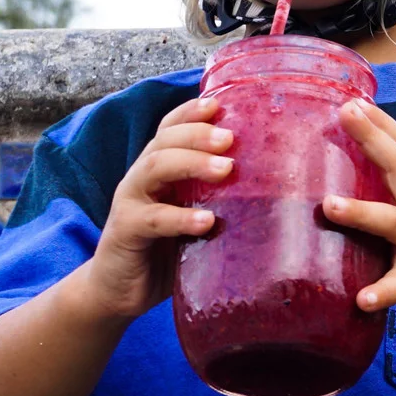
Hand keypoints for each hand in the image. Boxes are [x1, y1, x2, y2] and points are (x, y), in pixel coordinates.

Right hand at [82, 97, 228, 320]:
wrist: (119, 292)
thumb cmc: (166, 252)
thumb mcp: (194, 219)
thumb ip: (218, 201)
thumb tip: (276, 190)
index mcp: (159, 170)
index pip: (170, 129)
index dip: (191, 113)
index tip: (220, 103)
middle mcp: (142, 178)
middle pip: (164, 141)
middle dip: (197, 134)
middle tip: (231, 138)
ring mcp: (130, 203)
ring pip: (154, 168)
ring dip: (191, 163)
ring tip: (227, 169)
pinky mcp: (125, 232)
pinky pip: (152, 219)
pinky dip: (181, 217)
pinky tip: (207, 221)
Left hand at [323, 100, 395, 335]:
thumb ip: (383, 197)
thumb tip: (328, 178)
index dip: (381, 122)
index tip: (352, 99)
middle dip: (373, 140)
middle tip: (346, 115)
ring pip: (394, 223)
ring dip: (362, 213)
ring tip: (330, 205)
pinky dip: (380, 292)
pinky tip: (361, 299)